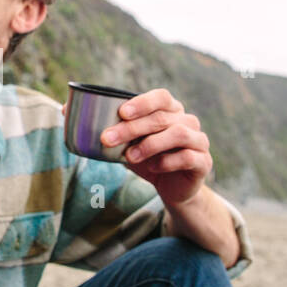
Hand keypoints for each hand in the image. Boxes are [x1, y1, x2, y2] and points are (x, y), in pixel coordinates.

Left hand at [98, 88, 210, 206]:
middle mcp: (188, 121)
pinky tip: (152, 167)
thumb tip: (82, 120)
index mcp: (172, 111)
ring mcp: (199, 141)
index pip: (161, 97)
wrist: (171, 189)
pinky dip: (167, 162)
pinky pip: (187, 157)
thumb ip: (116, 133)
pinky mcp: (203, 162)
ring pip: (178, 134)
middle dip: (132, 128)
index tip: (121, 112)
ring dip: (150, 144)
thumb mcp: (130, 146)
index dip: (142, 103)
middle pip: (161, 118)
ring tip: (129, 156)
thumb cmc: (149, 160)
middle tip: (108, 138)